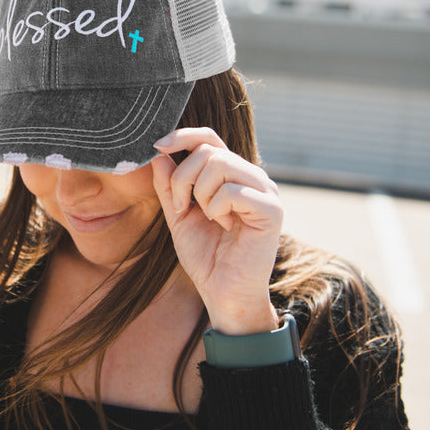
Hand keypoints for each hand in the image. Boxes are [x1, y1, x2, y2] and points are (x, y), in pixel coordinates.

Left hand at [151, 127, 280, 334]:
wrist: (223, 293)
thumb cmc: (205, 256)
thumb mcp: (178, 215)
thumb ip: (169, 185)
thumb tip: (159, 154)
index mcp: (232, 175)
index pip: (209, 138)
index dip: (182, 136)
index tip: (156, 147)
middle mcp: (251, 177)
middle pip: (208, 150)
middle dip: (182, 178)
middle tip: (182, 208)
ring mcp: (265, 191)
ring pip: (220, 163)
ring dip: (200, 193)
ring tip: (207, 217)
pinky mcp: (272, 209)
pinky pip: (233, 190)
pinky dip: (217, 208)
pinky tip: (224, 225)